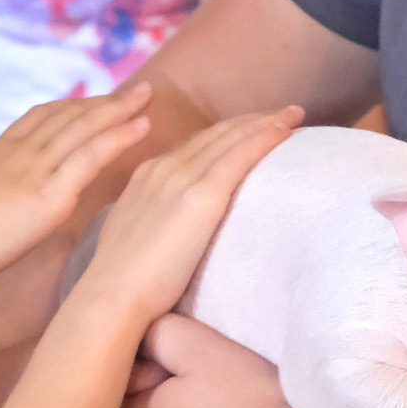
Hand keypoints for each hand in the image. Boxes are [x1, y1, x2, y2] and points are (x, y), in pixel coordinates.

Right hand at [0, 86, 155, 286]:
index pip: (40, 119)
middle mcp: (20, 153)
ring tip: (148, 96)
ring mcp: (36, 170)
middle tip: (137, 91)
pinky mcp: (50, 194)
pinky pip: (92, 157)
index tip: (94, 100)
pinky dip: (119, 138)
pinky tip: (142, 126)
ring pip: (85, 129)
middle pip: (69, 116)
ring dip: (119, 111)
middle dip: (104, 102)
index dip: (70, 108)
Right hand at [69, 107, 301, 322]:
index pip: (195, 146)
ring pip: (232, 137)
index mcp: (148, 175)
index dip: (226, 135)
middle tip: (283, 114)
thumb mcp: (139, 236)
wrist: (113, 293)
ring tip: (293, 115)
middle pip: (216, 134)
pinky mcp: (203, 194)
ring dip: (265, 122)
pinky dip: (267, 135)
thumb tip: (174, 230)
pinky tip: (288, 127)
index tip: (250, 130)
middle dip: (250, 121)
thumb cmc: (124, 283)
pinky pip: (241, 154)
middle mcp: (165, 166)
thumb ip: (158, 222)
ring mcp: (183, 176)